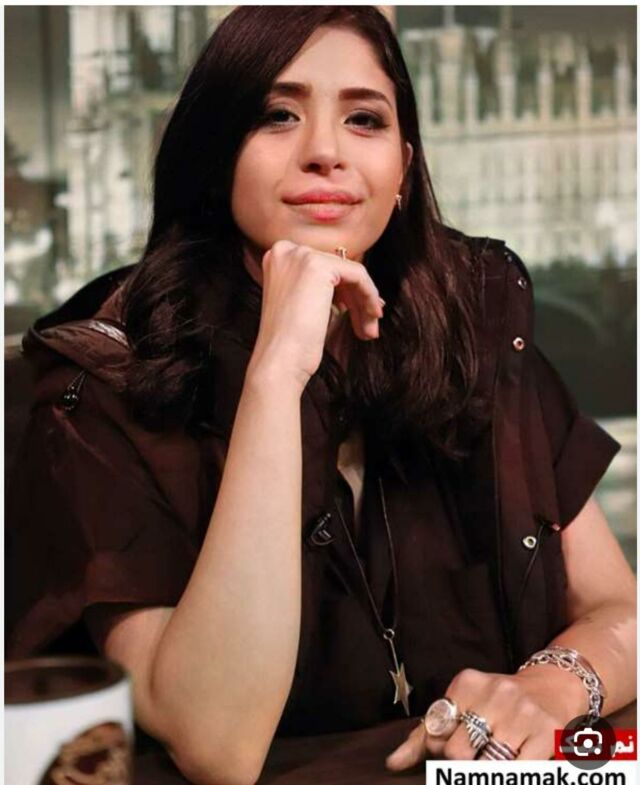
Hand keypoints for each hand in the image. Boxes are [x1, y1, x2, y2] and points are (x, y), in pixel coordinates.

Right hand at [248, 240, 383, 392]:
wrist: (280, 361)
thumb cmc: (292, 343)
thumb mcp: (307, 305)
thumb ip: (326, 288)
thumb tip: (361, 286)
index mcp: (278, 258)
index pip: (324, 269)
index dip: (345, 292)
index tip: (359, 313)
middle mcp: (286, 251)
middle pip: (337, 270)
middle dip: (357, 299)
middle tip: (369, 326)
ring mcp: (300, 256)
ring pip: (350, 273)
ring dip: (365, 302)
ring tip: (370, 330)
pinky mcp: (317, 265)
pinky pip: (358, 275)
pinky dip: (369, 295)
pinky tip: (372, 317)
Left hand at [385, 667, 585, 768]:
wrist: (553, 687)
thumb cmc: (497, 705)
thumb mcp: (461, 707)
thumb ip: (425, 735)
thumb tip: (393, 764)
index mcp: (467, 684)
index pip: (435, 732)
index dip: (438, 751)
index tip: (453, 750)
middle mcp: (494, 693)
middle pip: (457, 753)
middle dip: (461, 766)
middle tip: (473, 759)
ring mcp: (521, 713)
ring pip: (487, 767)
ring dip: (486, 772)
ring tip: (492, 760)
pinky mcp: (546, 733)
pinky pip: (519, 773)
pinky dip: (510, 777)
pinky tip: (513, 766)